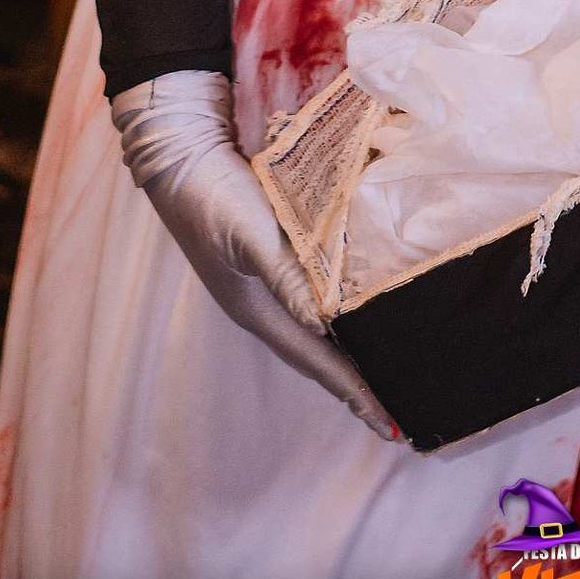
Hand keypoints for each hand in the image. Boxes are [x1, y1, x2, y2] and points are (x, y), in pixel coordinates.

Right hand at [111, 70, 398, 438]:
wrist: (181, 151)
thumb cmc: (213, 196)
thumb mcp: (250, 236)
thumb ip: (285, 278)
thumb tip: (324, 326)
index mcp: (256, 310)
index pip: (316, 361)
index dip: (354, 392)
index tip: (391, 427)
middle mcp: (263, 304)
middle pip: (319, 353)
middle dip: (357, 382)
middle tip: (398, 411)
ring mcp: (266, 280)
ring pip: (320, 326)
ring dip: (352, 348)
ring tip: (387, 367)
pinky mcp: (273, 253)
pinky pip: (317, 293)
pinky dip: (343, 308)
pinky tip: (362, 304)